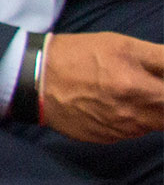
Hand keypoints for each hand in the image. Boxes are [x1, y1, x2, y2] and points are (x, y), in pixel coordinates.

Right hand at [41, 33, 163, 142]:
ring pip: (151, 126)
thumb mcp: (124, 45)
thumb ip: (161, 58)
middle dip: (160, 101)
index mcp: (140, 91)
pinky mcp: (105, 139)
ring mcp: (120, 132)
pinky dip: (129, 119)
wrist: (34, 78)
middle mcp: (134, 118)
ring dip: (148, 111)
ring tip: (124, 91)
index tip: (159, 82)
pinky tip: (110, 102)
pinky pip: (130, 131)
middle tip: (144, 86)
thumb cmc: (80, 55)